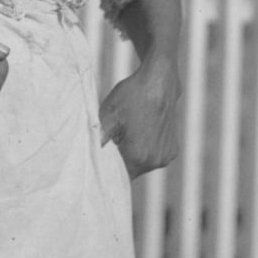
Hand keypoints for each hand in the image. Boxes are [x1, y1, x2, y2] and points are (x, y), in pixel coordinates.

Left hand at [98, 56, 181, 178]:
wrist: (159, 80)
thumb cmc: (132, 96)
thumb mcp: (108, 115)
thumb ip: (97, 141)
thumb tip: (84, 156)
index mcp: (137, 156)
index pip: (116, 177)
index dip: (106, 171)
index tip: (99, 161)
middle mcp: (154, 161)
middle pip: (129, 172)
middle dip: (118, 162)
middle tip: (111, 142)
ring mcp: (165, 156)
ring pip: (141, 166)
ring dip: (132, 156)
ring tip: (126, 134)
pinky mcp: (172, 150)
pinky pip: (153, 158)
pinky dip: (145, 151)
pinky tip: (140, 132)